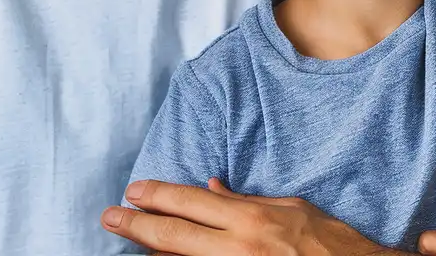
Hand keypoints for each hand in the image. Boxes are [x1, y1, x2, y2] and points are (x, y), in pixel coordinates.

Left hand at [104, 178, 391, 252]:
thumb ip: (247, 201)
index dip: (160, 196)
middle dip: (138, 225)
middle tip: (109, 216)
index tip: (133, 191)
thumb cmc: (326, 243)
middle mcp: (237, 247)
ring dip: (152, 250)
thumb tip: (211, 187)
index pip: (194, 202)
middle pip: (174, 235)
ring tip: (127, 240)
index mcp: (252, 219)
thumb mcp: (290, 209)